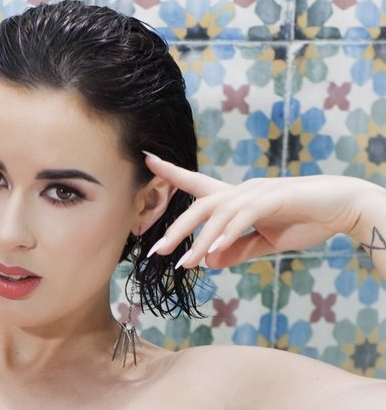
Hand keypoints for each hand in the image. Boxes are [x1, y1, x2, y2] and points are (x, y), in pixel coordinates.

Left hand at [144, 153, 383, 268]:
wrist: (342, 208)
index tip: (148, 160)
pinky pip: (244, 217)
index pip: (198, 184)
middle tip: (157, 250)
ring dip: (200, 239)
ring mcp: (257, 193)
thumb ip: (236, 250)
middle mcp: (242, 191)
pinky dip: (228, 234)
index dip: (172, 172)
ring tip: (186, 263)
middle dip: (177, 227)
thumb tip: (209, 262)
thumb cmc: (304, 221)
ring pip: (218, 212)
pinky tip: (215, 251)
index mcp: (237, 199)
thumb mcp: (264, 242)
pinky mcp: (273, 199)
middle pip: (200, 204)